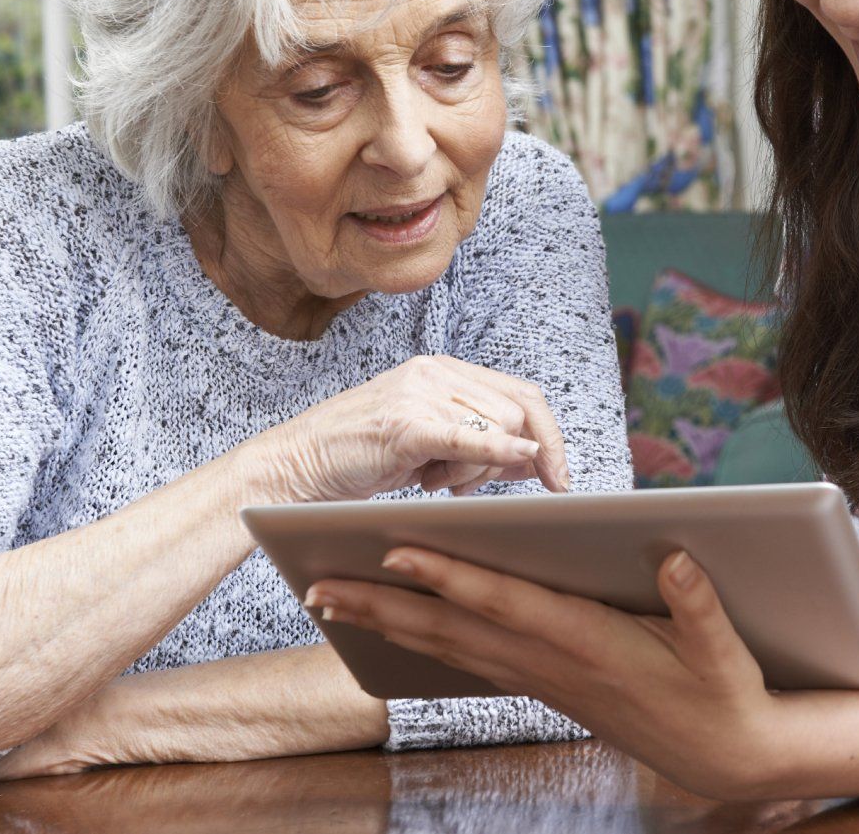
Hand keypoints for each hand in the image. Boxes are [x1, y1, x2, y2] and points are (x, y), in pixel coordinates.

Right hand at [248, 355, 570, 502]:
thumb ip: (481, 445)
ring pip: (497, 427)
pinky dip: (495, 448)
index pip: (522, 394)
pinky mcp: (404, 422)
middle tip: (466, 487)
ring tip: (431, 479)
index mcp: (445, 371)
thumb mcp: (430, 448)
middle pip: (517, 412)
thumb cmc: (360, 458)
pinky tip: (513, 458)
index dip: (550, 436)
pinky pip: (466, 434)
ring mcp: (420, 392)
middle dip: (509, 460)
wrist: (296, 464)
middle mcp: (436, 371)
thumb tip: (537, 458)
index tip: (562, 480)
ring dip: (477, 469)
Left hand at [302, 548, 788, 798]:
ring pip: (449, 647)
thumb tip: (676, 556)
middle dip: (381, 605)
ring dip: (388, 623)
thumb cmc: (724, 696)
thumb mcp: (722, 652)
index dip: (450, 576)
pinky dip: (424, 641)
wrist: (726, 757)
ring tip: (332, 601)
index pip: (504, 603)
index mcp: (589, 645)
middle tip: (316, 586)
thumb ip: (697, 606)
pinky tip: (397, 629)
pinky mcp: (545, 685)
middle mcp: (551, 664)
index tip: (397, 549)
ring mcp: (542, 679)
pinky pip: (468, 660)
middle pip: (451, 629)